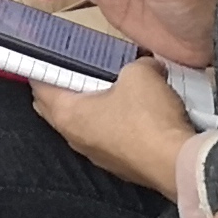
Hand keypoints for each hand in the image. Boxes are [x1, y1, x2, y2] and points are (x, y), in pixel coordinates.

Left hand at [29, 58, 194, 194]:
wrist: (177, 164)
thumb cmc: (149, 119)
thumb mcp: (140, 73)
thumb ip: (135, 62)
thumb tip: (144, 64)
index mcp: (67, 113)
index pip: (39, 85)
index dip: (43, 65)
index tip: (50, 53)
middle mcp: (73, 137)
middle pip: (54, 106)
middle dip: (62, 86)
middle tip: (78, 67)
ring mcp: (94, 154)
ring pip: (80, 123)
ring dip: (88, 106)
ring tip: (108, 87)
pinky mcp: (115, 164)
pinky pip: (103, 138)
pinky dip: (108, 123)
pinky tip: (129, 113)